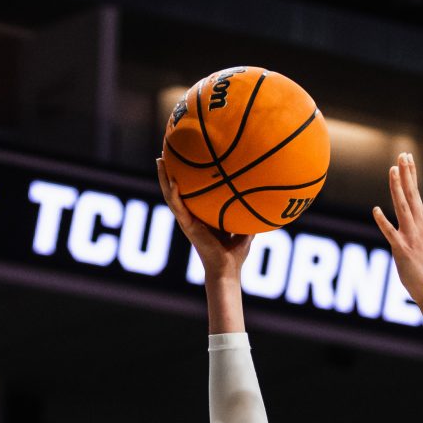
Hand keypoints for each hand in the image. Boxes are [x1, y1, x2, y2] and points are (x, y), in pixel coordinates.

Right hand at [156, 158, 252, 277]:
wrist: (227, 270)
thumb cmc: (235, 253)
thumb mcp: (243, 227)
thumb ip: (247, 212)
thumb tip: (262, 197)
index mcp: (200, 215)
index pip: (188, 191)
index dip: (182, 175)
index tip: (180, 157)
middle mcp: (190, 216)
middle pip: (174, 189)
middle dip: (167, 171)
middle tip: (164, 152)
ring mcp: (186, 221)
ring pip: (170, 196)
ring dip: (163, 178)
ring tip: (159, 160)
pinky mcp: (187, 226)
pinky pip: (178, 208)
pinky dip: (174, 195)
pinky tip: (173, 182)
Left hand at [369, 153, 422, 316]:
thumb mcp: (419, 243)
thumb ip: (411, 229)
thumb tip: (401, 219)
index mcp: (422, 223)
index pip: (415, 193)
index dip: (411, 174)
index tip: (407, 157)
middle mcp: (418, 226)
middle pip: (411, 195)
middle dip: (406, 173)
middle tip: (403, 154)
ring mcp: (410, 237)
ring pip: (402, 207)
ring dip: (397, 188)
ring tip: (393, 170)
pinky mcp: (402, 250)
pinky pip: (390, 233)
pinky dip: (383, 221)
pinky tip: (375, 210)